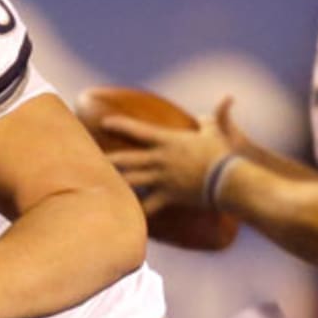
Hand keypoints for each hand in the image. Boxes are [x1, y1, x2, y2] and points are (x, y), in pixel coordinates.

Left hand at [102, 97, 234, 213]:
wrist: (230, 180)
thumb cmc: (223, 154)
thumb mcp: (216, 132)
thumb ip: (213, 118)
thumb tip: (225, 101)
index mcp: (167, 141)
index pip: (137, 130)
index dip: (119, 125)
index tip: (103, 122)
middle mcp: (159, 159)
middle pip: (125, 159)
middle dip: (104, 159)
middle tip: (87, 157)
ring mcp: (161, 179)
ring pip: (130, 181)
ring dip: (113, 183)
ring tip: (96, 185)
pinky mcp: (168, 196)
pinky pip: (148, 206)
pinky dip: (136, 211)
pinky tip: (122, 215)